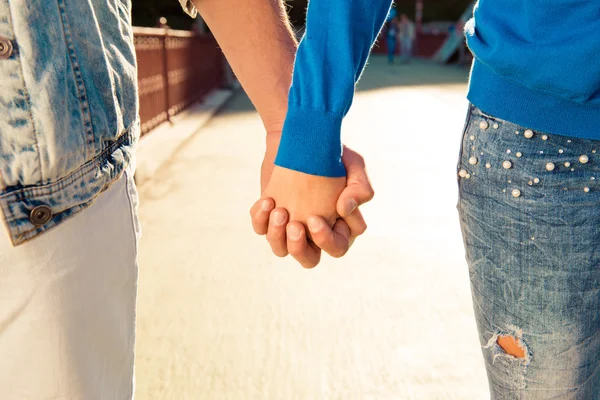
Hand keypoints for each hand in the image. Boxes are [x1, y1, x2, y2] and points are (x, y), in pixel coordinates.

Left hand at [250, 145, 373, 267]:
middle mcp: (314, 233)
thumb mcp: (353, 165)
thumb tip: (343, 210)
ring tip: (278, 211)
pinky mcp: (269, 216)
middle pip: (309, 260)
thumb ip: (360, 188)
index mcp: (339, 227)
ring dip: (277, 236)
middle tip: (295, 225)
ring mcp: (290, 226)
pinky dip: (260, 220)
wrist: (301, 137)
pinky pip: (261, 230)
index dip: (326, 239)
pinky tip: (266, 201)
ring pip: (281, 250)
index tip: (314, 217)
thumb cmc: (332, 154)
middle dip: (299, 248)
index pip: (337, 247)